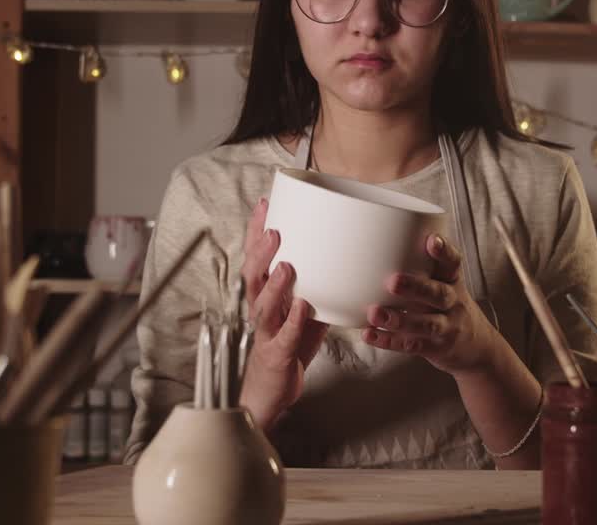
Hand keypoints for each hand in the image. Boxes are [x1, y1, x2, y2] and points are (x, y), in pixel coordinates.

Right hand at [237, 198, 328, 429]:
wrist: (270, 392)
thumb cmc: (287, 346)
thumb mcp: (302, 310)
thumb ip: (316, 286)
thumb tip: (343, 258)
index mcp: (264, 295)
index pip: (256, 258)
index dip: (257, 232)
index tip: (265, 205)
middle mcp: (260, 310)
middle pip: (253, 276)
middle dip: (262, 252)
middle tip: (275, 230)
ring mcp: (267, 332)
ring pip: (264, 304)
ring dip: (276, 284)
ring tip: (288, 265)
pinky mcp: (278, 354)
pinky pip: (286, 336)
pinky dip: (294, 321)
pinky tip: (303, 307)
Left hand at [362, 234, 502, 375]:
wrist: (477, 347)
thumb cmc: (448, 305)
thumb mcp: (445, 283)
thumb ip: (421, 266)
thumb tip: (377, 242)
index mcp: (453, 281)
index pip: (453, 263)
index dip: (444, 251)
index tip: (431, 240)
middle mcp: (453, 303)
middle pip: (438, 294)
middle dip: (416, 287)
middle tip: (393, 281)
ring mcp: (447, 327)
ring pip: (426, 324)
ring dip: (399, 320)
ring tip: (374, 313)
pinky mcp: (436, 348)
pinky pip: (413, 346)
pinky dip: (389, 341)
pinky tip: (369, 334)